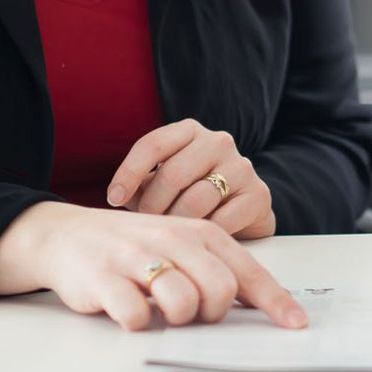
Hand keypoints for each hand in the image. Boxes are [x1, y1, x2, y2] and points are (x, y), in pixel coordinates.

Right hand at [0, 200, 306, 330]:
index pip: (248, 272)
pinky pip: (136, 316)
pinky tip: (128, 311)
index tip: (296, 325)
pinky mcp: (104, 278)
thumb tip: (263, 308)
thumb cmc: (134, 248)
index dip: (275, 302)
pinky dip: (137, 323)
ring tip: (158, 310)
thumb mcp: (181, 248)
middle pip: (221, 292)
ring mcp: (138, 257)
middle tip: (191, 313)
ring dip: (175, 319)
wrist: (66, 236)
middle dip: (212, 314)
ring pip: (182, 304)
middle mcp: (173, 239)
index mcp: (199, 233)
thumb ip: (217, 271)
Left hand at [107, 119, 274, 239]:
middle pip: (172, 174)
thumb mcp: (160, 186)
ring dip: (177, 223)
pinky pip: (222, 220)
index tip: (113, 200)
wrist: (240, 214)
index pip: (152, 145)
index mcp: (189, 131)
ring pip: (196, 199)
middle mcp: (218, 141)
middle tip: (148, 227)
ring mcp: (241, 166)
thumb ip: (139, 187)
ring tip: (171, 235)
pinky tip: (197, 239)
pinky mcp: (258, 194)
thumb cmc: (189, 197)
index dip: (128, 173)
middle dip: (152, 207)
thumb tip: (117, 198)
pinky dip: (203, 234)